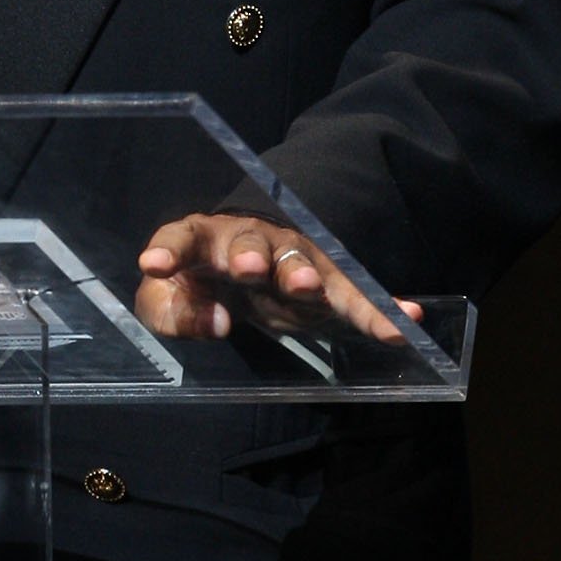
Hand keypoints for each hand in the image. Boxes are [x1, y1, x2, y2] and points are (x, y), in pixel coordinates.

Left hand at [134, 211, 423, 343]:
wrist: (253, 270)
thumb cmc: (203, 282)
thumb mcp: (172, 299)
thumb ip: (172, 313)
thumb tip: (216, 323)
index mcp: (203, 241)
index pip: (181, 237)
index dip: (168, 250)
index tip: (154, 265)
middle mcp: (249, 241)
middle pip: (249, 244)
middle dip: (250, 255)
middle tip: (250, 268)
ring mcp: (292, 258)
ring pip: (299, 262)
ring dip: (303, 274)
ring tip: (307, 288)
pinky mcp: (328, 283)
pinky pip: (354, 296)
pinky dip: (379, 309)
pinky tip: (406, 321)